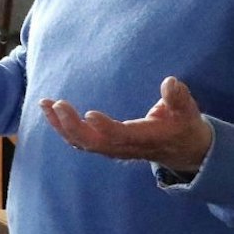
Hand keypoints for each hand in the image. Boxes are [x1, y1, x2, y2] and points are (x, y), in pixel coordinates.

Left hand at [41, 76, 213, 171]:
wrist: (183, 151)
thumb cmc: (184, 126)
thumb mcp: (188, 112)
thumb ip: (179, 98)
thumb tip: (170, 82)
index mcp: (144, 138)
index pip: (120, 136)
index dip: (105, 128)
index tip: (89, 113)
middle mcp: (124, 147)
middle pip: (93, 143)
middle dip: (72, 125)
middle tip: (56, 104)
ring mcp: (113, 148)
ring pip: (82, 143)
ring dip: (61, 125)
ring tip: (45, 104)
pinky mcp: (106, 146)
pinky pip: (80, 141)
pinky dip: (63, 128)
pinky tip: (51, 112)